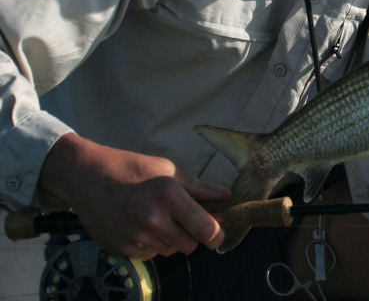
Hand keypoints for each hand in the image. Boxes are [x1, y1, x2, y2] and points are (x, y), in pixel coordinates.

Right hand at [38, 133, 230, 259]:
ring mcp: (135, 237)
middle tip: (180, 218)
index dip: (217, 235)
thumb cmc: (130, 169)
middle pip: (190, 245)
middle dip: (191, 234)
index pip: (206, 229)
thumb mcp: (167, 170)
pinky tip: (139, 224)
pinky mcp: (121, 248)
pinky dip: (151, 244)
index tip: (218, 233)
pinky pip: (150, 255)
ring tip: (155, 217)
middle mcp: (153, 220)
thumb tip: (226, 196)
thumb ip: (199, 188)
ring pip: (170, 252)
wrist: (86, 177)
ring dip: (170, 240)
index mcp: (169, 196)